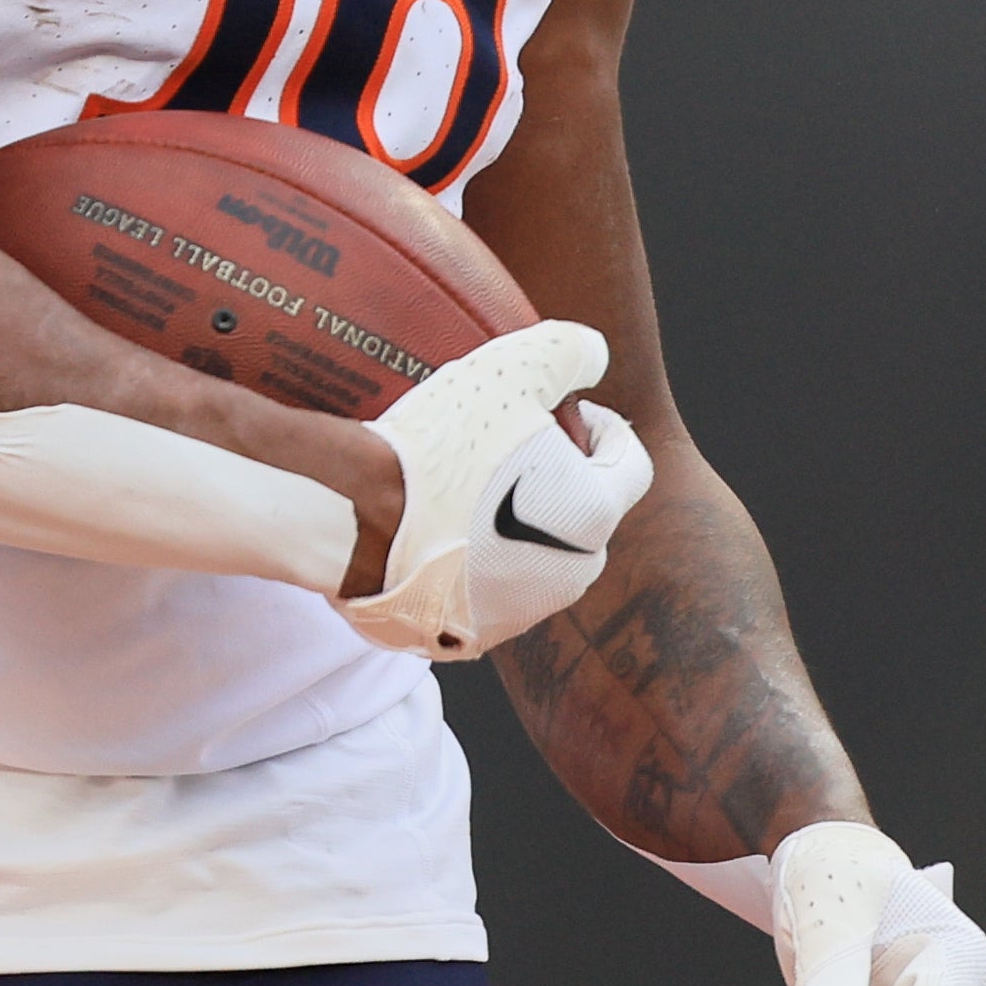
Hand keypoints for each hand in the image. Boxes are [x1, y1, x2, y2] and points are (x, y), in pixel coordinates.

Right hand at [339, 320, 652, 657]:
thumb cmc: (436, 447)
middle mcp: (571, 572)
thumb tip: (593, 352)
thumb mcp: (505, 370)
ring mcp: (523, 610)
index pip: (631, 463)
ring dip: (516, 523)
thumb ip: (566, 351)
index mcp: (591, 513)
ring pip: (538, 554)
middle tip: (504, 446)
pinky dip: (474, 562)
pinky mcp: (474, 634)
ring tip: (462, 488)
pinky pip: (489, 589)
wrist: (354, 522)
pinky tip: (434, 531)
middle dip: (557, 478)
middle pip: (584, 512)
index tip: (563, 411)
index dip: (602, 428)